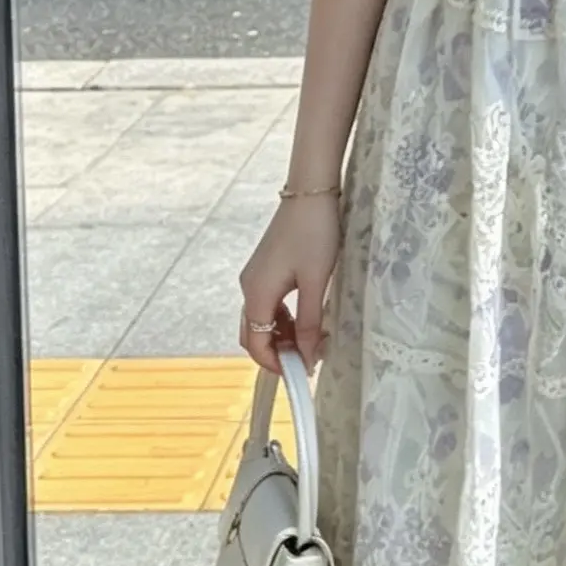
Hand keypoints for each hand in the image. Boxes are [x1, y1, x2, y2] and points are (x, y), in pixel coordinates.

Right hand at [238, 194, 341, 375]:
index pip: (255, 344)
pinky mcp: (266, 267)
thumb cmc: (314, 234)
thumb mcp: (316, 282)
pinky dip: (284, 318)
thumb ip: (310, 323)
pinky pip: (269, 303)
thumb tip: (307, 357)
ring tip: (315, 340)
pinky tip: (307, 318)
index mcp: (256, 293)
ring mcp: (256, 276)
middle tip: (310, 358)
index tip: (300, 373)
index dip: (275, 364)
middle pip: (254, 334)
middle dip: (279, 351)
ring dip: (284, 335)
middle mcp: (249, 287)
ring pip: (263, 319)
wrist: (311, 192)